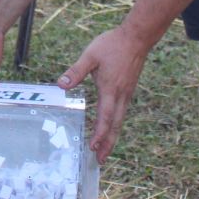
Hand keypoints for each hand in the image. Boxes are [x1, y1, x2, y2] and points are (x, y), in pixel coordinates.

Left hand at [57, 22, 155, 161]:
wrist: (136, 38)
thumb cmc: (112, 45)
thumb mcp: (90, 56)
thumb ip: (76, 71)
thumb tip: (61, 85)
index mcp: (110, 90)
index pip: (105, 117)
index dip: (99, 134)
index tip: (93, 148)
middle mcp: (121, 96)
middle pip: (115, 125)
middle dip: (108, 144)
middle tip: (100, 160)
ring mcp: (126, 94)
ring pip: (119, 121)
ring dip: (112, 137)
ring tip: (106, 151)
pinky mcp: (128, 90)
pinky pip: (121, 113)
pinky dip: (116, 125)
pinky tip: (111, 128)